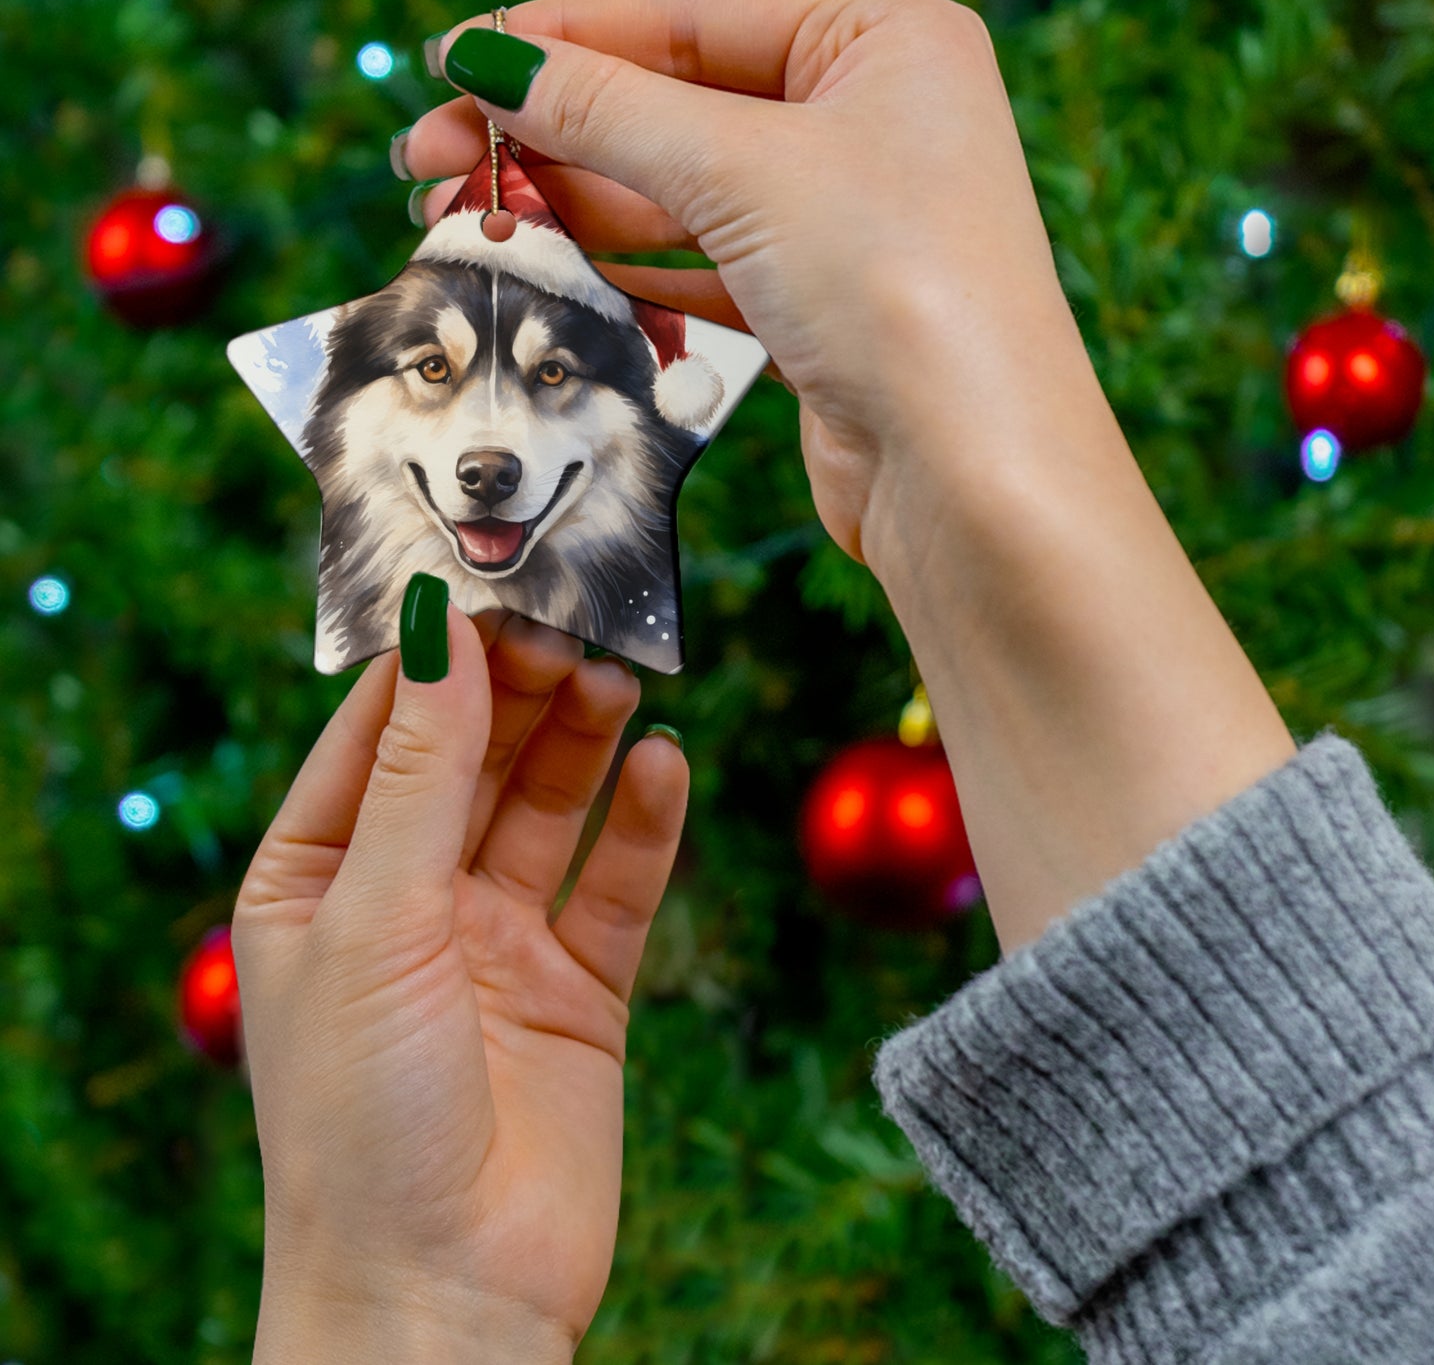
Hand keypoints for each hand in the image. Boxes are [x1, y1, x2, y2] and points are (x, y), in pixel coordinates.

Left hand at [232, 610, 686, 1361]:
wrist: (445, 1298)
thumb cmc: (361, 1119)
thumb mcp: (372, 921)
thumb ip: (416, 775)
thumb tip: (437, 635)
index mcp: (318, 880)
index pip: (377, 735)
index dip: (432, 661)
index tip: (489, 589)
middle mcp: (408, 901)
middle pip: (473, 760)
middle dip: (518, 692)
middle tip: (571, 627)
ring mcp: (497, 943)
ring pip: (549, 808)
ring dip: (584, 741)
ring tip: (621, 679)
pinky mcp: (579, 988)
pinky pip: (616, 884)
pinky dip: (644, 824)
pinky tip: (665, 767)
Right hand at [403, 0, 1294, 954]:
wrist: (973, 476)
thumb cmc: (898, 288)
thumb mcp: (742, 169)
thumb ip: (607, 110)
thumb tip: (487, 60)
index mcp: (881, 40)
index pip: (687, 16)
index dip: (561, 40)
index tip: (454, 67)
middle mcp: (869, 120)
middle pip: (675, 105)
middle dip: (550, 135)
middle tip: (430, 164)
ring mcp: (845, 220)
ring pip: (680, 193)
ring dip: (574, 205)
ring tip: (465, 221)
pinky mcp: (820, 307)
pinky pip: (703, 265)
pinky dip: (627, 266)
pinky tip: (550, 268)